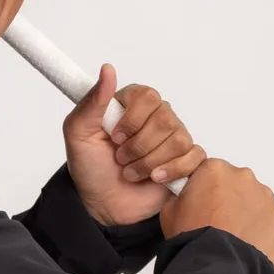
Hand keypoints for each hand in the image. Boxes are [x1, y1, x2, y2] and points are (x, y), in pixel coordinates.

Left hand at [62, 64, 205, 225]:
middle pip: (165, 119)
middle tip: (120, 158)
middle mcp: (156, 116)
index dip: (132, 120)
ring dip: (149, 162)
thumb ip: (93, 100)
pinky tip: (154, 178)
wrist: (102, 204)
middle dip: (138, 146)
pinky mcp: (186, 161)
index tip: (114, 137)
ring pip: (178, 140)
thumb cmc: (90, 166)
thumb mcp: (78, 132)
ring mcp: (173, 138)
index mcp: (132, 104)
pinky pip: (194, 157)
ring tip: (131, 171)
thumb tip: (107, 69)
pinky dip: (172, 171)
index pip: (147, 96)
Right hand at [160, 158, 273, 266]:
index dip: (204, 188)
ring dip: (246, 212)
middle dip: (228, 198)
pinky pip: (271, 219)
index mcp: (214, 169)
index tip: (202, 202)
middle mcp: (243, 177)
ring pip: (255, 200)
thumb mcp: (169, 210)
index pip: (209, 171)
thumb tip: (186, 196)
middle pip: (235, 183)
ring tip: (234, 235)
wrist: (218, 266)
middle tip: (217, 221)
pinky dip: (262, 228)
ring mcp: (265, 197)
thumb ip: (180, 194)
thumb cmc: (194, 238)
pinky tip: (248, 241)